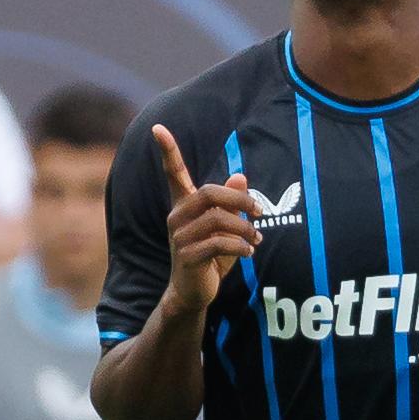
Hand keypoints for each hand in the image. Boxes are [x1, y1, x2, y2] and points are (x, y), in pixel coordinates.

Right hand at [153, 125, 260, 314]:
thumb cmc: (211, 255)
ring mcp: (180, 237)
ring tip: (256, 239)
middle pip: (209, 193)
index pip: (173, 173)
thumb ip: (232, 203)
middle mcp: (177, 217)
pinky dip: (240, 246)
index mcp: (184, 205)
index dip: (167, 150)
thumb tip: (240, 176)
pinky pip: (218, 243)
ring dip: (245, 228)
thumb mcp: (225, 227)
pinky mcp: (187, 257)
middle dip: (240, 200)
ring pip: (218, 219)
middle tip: (261, 212)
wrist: (193, 292)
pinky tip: (249, 252)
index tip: (157, 127)